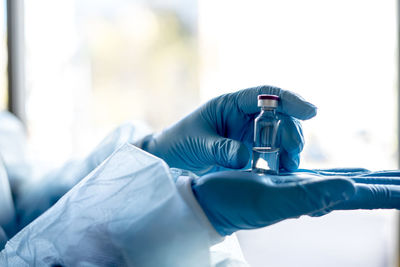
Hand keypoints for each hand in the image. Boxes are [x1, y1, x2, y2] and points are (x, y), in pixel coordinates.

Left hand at [138, 86, 316, 173]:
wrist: (172, 159)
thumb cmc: (181, 141)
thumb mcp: (199, 142)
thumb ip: (220, 149)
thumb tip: (245, 158)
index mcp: (233, 104)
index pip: (266, 95)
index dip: (291, 99)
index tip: (311, 111)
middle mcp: (247, 117)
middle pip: (281, 117)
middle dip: (292, 132)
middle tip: (294, 151)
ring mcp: (252, 136)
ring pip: (282, 137)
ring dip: (290, 150)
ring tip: (289, 166)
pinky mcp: (253, 154)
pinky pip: (274, 156)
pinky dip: (282, 163)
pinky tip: (284, 173)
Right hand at [192, 169, 399, 235]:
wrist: (211, 200)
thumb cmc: (232, 201)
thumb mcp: (268, 197)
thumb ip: (308, 196)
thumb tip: (350, 188)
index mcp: (313, 199)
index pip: (362, 195)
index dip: (390, 192)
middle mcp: (313, 196)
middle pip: (362, 189)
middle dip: (388, 185)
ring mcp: (303, 189)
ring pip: (350, 182)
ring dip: (375, 180)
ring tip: (393, 177)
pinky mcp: (291, 182)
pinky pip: (328, 176)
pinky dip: (348, 173)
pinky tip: (355, 173)